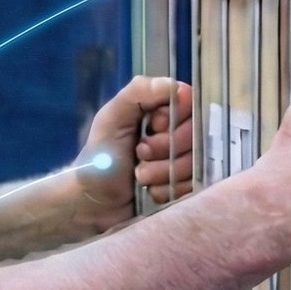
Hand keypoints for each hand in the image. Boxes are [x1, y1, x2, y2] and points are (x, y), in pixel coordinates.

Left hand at [76, 75, 194, 230]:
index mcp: (164, 111)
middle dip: (165, 147)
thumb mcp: (112, 118)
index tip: (153, 126)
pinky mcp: (187, 188)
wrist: (93, 204)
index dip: (174, 118)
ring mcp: (186, 163)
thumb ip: (138, 92)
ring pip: (195, 162)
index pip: (191, 104)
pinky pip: (193, 185)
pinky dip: (168, 190)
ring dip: (163, 171)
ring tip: (140, 175)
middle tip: (139, 153)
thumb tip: (175, 86)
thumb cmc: (100, 158)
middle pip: (197, 134)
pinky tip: (150, 191)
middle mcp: (179, 133)